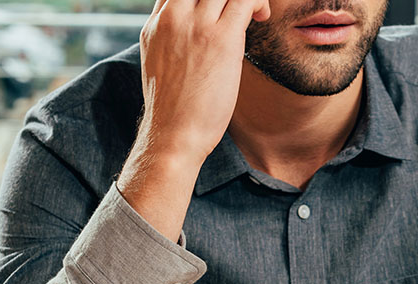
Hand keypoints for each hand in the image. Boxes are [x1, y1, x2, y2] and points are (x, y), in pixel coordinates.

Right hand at [137, 0, 269, 165]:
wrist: (173, 136)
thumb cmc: (174, 111)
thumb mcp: (160, 65)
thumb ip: (173, 40)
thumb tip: (194, 36)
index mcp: (157, 23)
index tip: (222, 7)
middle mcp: (172, 17)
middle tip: (239, 6)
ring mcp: (196, 25)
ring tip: (253, 10)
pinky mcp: (221, 38)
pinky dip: (257, 0)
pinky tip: (261, 16)